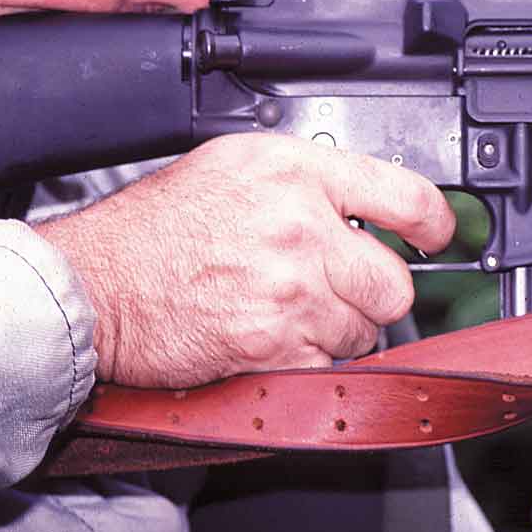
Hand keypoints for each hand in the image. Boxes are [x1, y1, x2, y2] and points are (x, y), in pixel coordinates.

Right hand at [36, 134, 454, 387]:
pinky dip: (309, 361)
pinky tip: (272, 339)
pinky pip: (329, 364)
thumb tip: (365, 204)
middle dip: (374, 293)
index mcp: (295, 172)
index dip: (435, 222)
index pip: (406, 195)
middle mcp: (300, 225)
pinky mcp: (276, 343)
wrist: (93, 284)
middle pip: (395, 280)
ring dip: (340, 331)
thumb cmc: (153, 229)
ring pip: (367, 330)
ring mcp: (291, 288)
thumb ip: (307, 181)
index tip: (438, 235)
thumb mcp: (232, 167)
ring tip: (289, 313)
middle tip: (339, 289)